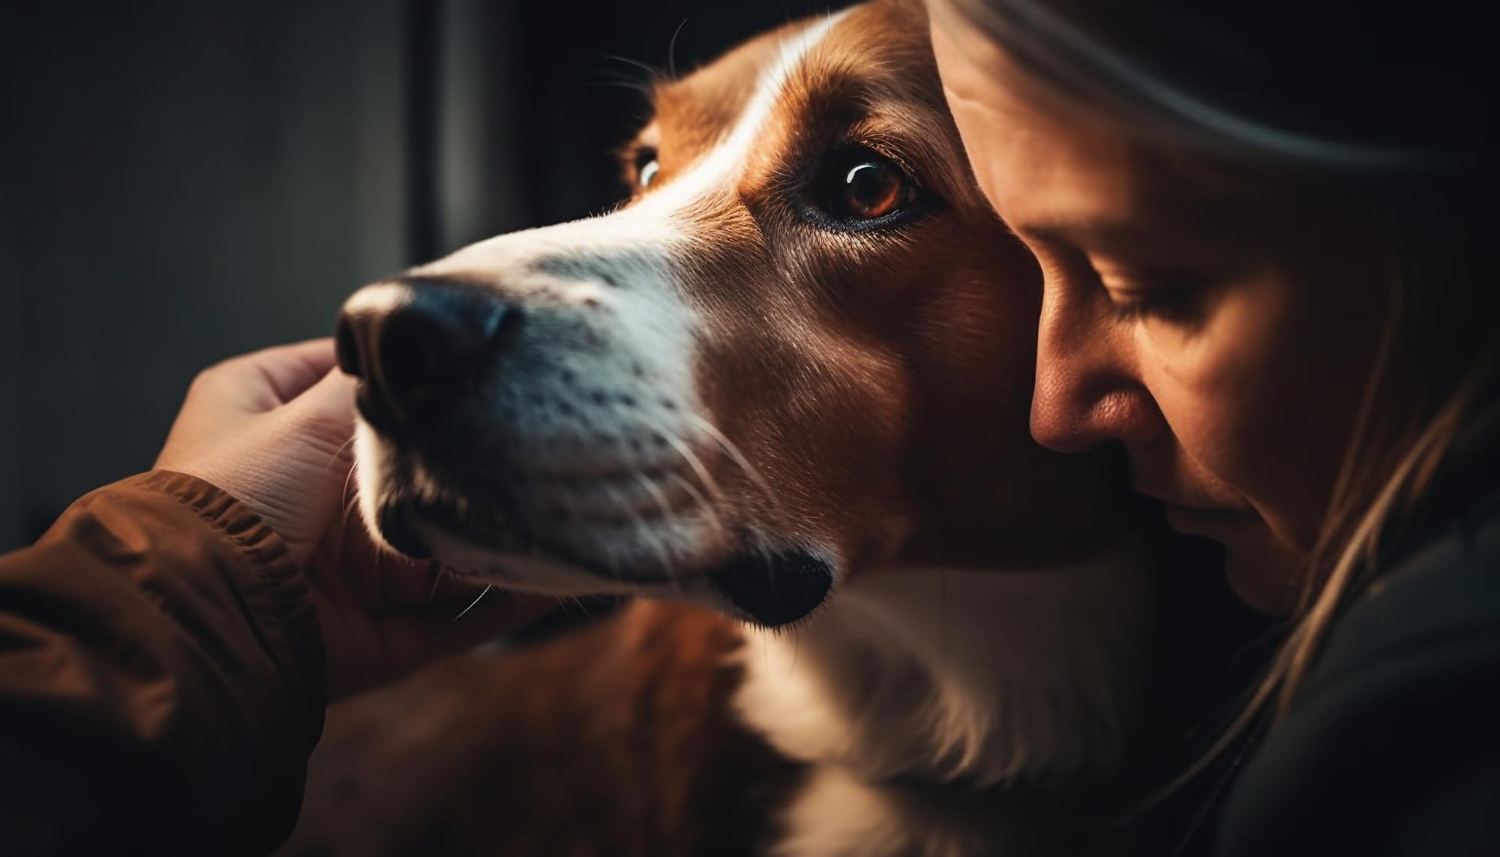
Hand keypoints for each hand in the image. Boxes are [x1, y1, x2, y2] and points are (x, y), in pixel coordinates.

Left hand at [156, 339, 554, 697]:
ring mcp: (340, 567)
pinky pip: (450, 617)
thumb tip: (433, 348)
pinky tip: (552, 582)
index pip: (347, 380)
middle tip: (540, 448)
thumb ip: (379, 386)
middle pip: (408, 474)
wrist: (205, 617)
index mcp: (264, 420)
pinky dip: (501, 604)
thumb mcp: (307, 415)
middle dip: (469, 470)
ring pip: (440, 551)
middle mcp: (302, 492)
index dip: (408, 375)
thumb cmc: (235, 499)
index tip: (479, 365)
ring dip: (496, 541)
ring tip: (565, 518)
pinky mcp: (370, 633)